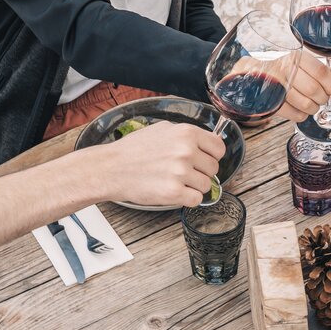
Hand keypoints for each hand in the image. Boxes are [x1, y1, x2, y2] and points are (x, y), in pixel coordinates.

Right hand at [94, 121, 224, 207]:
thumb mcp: (162, 129)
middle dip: (201, 173)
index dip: (212, 156)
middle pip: (213, 169)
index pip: (219, 148)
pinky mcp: (174, 192)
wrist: (111, 168)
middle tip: (183, 173)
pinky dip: (187, 199)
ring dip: (193, 187)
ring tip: (175, 182)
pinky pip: (196, 200)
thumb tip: (207, 140)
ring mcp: (180, 172)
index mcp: (186, 133)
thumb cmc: (133, 150)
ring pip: (206, 185)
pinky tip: (174, 192)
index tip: (204, 161)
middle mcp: (186, 151)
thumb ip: (186, 134)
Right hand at [279, 50, 330, 122]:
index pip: (320, 72)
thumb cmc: (289, 71)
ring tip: (311, 102)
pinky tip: (299, 107)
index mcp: (297, 58)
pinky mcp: (273, 103)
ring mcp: (277, 87)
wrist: (260, 76)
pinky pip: (297, 115)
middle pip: (314, 90)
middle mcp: (285, 70)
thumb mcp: (306, 64)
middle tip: (322, 97)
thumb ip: (326, 69)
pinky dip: (303, 114)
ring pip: (307, 105)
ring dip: (314, 107)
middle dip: (324, 97)